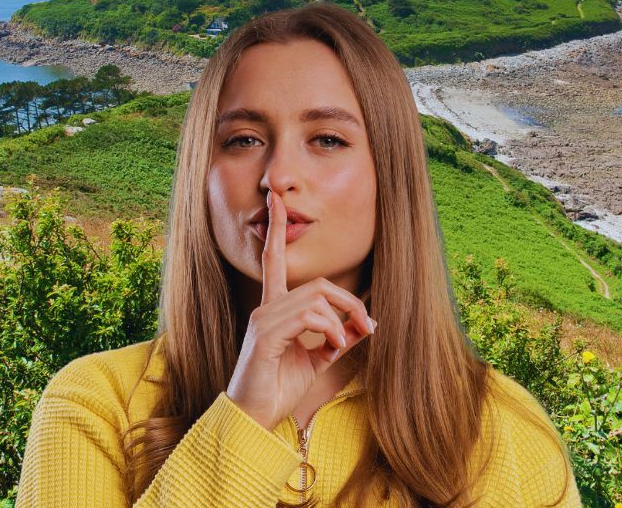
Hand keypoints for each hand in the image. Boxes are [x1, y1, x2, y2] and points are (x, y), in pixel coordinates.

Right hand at [225, 189, 376, 430]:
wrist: (254, 420)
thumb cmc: (278, 390)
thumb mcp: (316, 361)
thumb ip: (337, 339)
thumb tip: (365, 324)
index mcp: (274, 310)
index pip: (273, 260)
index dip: (275, 229)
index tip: (276, 201)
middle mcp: (265, 308)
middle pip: (316, 283)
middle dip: (348, 300)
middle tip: (367, 325)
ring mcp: (263, 320)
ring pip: (315, 297)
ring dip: (341, 319)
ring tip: (346, 343)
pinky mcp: (266, 335)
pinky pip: (308, 316)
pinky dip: (330, 329)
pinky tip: (335, 348)